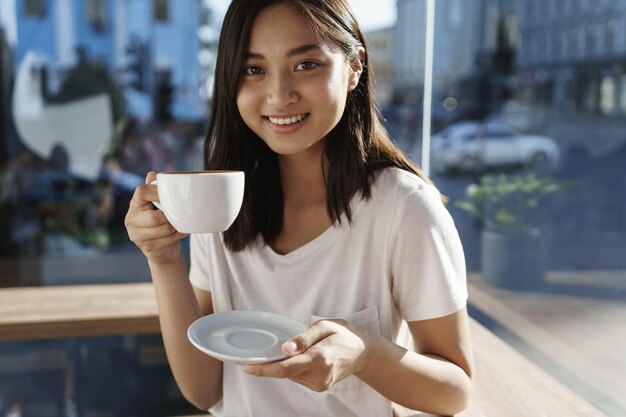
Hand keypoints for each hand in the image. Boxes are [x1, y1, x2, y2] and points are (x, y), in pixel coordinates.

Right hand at [124, 171, 187, 266]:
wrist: (162, 250)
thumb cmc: (161, 222)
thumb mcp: (157, 205)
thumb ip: (155, 190)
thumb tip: (152, 174)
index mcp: (134, 205)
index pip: (142, 192)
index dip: (157, 192)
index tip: (169, 195)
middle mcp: (131, 220)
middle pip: (155, 216)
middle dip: (171, 216)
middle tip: (179, 213)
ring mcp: (137, 236)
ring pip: (165, 228)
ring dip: (177, 226)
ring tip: (181, 223)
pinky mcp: (147, 247)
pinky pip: (169, 239)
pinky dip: (179, 234)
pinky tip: (181, 231)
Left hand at [242, 319, 369, 391]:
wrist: (362, 352)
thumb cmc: (343, 334)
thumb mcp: (324, 326)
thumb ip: (304, 337)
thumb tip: (285, 348)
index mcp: (321, 358)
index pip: (286, 368)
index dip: (264, 369)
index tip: (246, 367)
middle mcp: (320, 375)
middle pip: (285, 372)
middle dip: (272, 363)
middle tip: (265, 351)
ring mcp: (320, 384)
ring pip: (290, 376)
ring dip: (284, 364)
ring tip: (297, 349)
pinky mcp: (319, 387)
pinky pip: (297, 378)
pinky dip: (293, 368)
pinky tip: (301, 358)